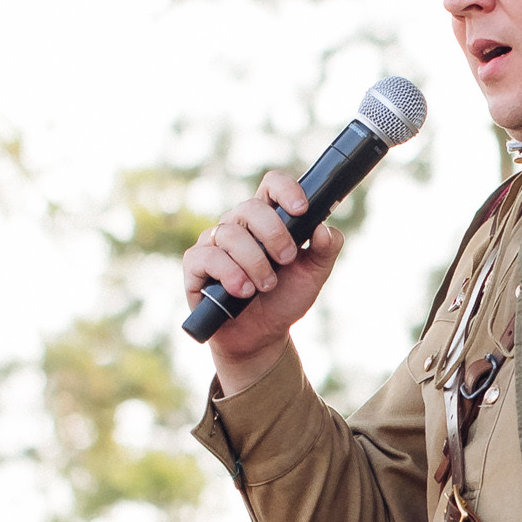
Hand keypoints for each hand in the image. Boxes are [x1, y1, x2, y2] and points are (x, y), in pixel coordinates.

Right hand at [182, 174, 342, 387]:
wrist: (261, 336)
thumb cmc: (284, 298)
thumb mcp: (314, 276)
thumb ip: (326, 250)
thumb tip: (324, 229)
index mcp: (268, 219)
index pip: (272, 186)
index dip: (286, 189)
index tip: (302, 209)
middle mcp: (238, 225)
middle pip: (250, 208)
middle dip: (273, 233)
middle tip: (286, 260)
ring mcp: (214, 243)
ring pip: (230, 234)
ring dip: (254, 262)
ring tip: (266, 286)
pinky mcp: (196, 265)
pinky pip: (207, 257)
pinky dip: (229, 274)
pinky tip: (242, 291)